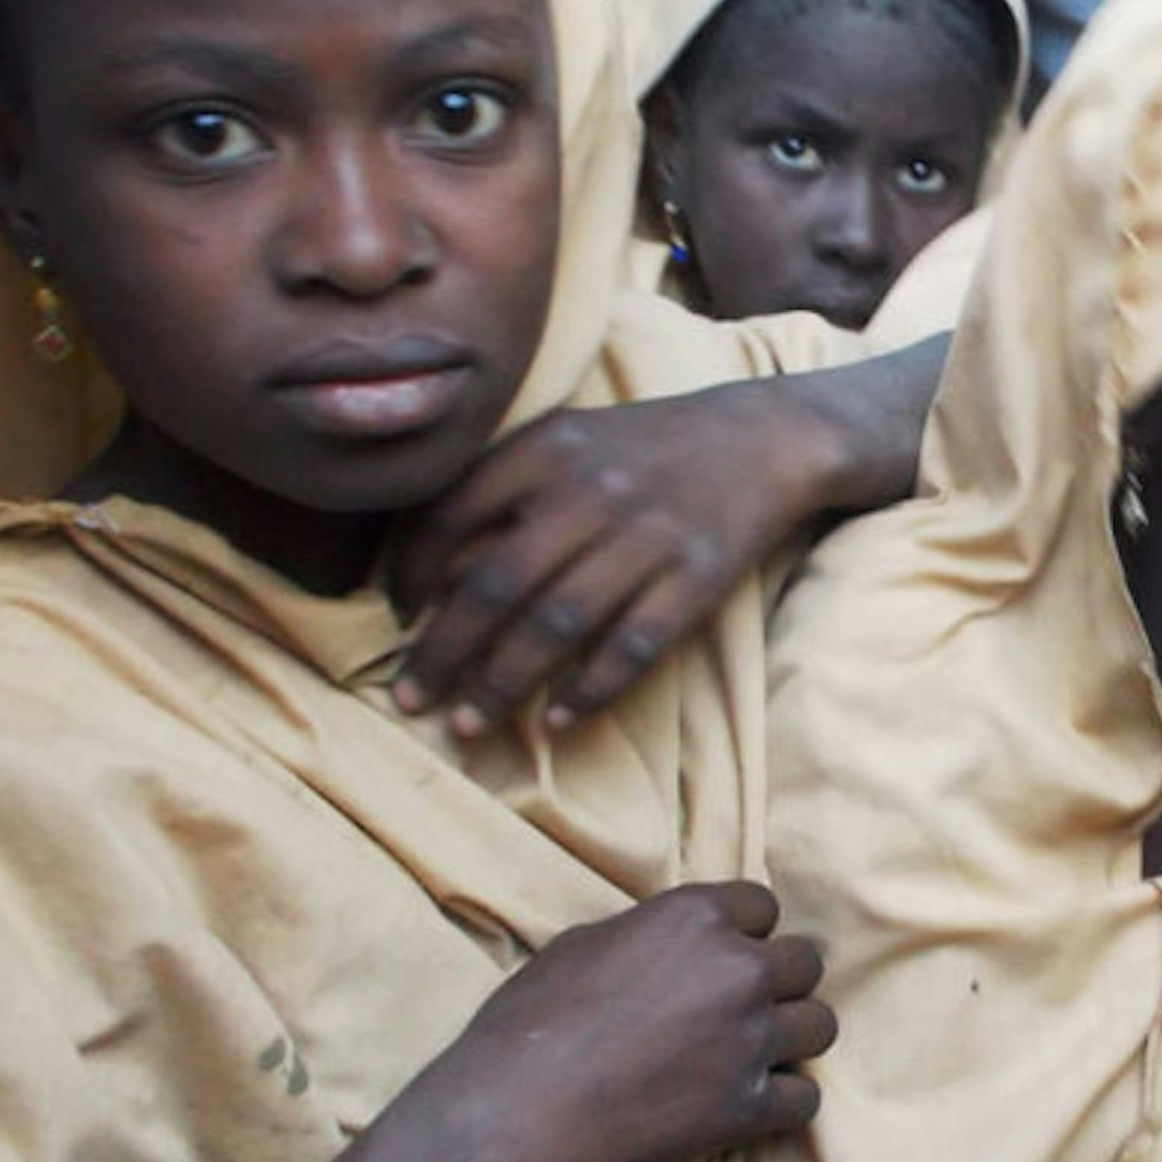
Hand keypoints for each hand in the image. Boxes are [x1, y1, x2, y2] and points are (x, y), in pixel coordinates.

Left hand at [389, 381, 845, 734]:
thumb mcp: (568, 436)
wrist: (764, 437)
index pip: (451, 515)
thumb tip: (426, 568)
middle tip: (409, 700)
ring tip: (467, 724)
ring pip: (557, 624)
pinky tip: (555, 720)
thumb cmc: (646, 446)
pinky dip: (589, 689)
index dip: (411, 574)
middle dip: (443, 652)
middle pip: (496, 586)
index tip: (397, 619)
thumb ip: (502, 483)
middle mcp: (591, 491)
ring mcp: (648, 537)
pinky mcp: (698, 578)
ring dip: (503, 683)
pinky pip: (632, 646)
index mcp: (546, 448)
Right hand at [403, 881, 832, 1161]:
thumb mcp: (582, 945)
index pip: (763, 904)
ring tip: (751, 1055)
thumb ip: (648, 934)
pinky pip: (806, 1099)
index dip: (744, 932)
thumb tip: (673, 944)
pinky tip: (748, 1103)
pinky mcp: (749, 1107)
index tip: (721, 958)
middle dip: (778, 982)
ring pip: (820, 1026)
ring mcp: (750, 1040)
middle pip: (805, 963)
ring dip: (790, 1039)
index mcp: (694, 917)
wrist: (514, 1117)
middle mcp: (737, 969)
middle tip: (740, 1009)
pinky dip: (782, 1102)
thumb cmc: (528, 1025)